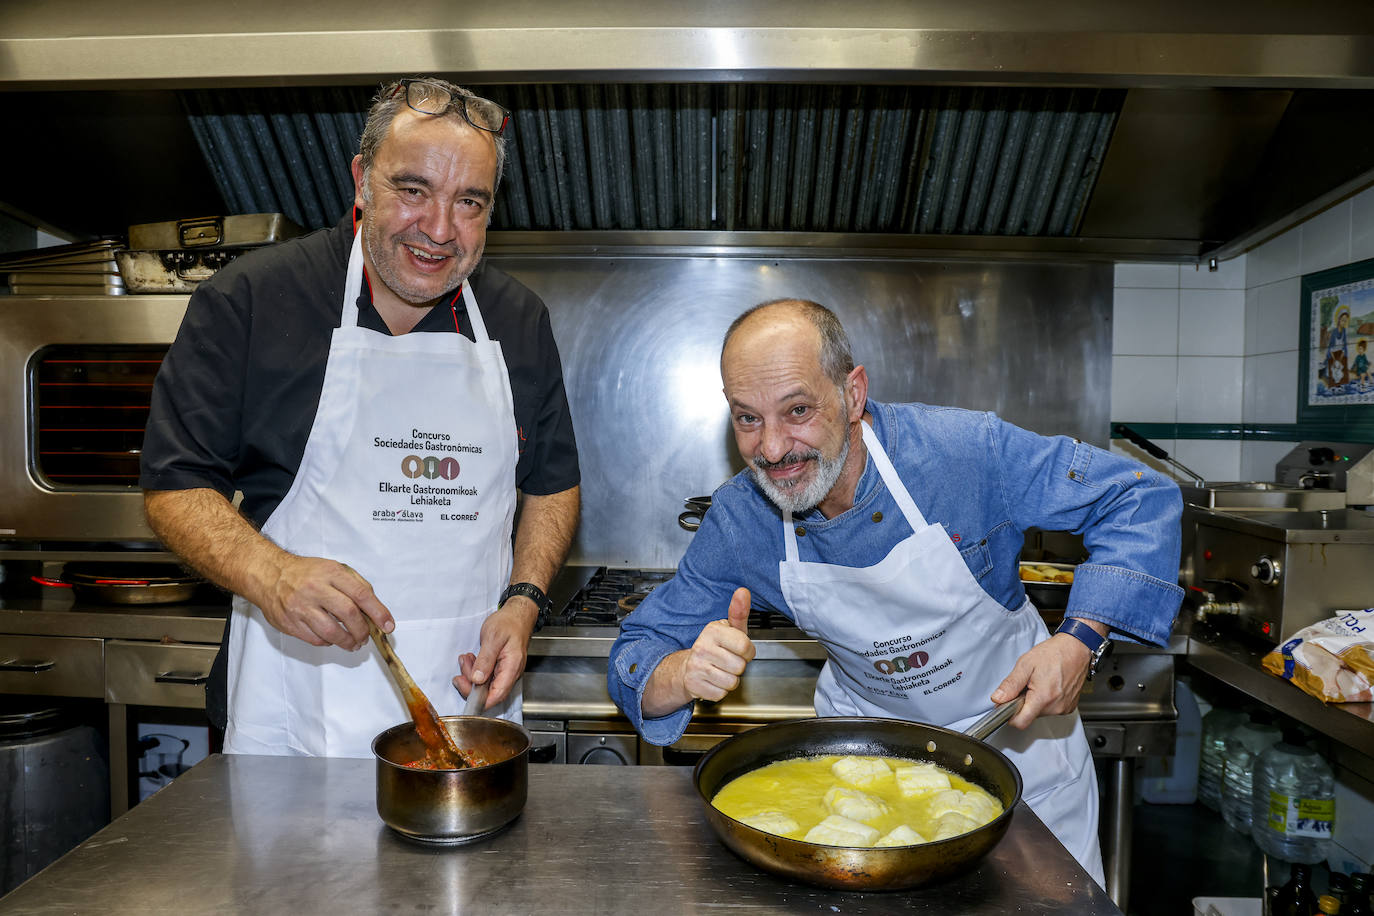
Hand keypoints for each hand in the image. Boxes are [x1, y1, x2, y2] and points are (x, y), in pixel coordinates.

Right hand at [257, 556, 394, 650]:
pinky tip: (332, 638)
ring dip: (347, 642)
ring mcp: (300, 607)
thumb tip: (375, 610)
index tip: (388, 625)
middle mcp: (315, 589)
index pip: (361, 594)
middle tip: (366, 637)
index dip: (378, 612)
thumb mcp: (334, 568)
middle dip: (362, 630)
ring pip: (331, 632)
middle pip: (348, 614)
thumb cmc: (306, 573)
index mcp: (330, 573)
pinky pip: (315, 639)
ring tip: (354, 643)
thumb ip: (356, 585)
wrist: (269, 575)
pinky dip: (328, 642)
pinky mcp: (289, 623)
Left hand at [451, 596, 537, 709]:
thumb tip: (477, 679)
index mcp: (512, 668)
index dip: (480, 699)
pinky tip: (472, 659)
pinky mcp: (500, 668)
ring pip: (485, 685)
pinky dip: (476, 670)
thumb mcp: (493, 637)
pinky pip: (486, 676)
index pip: (497, 695)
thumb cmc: (509, 623)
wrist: (517, 615)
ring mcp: (505, 671)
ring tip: (466, 658)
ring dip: (471, 675)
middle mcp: (510, 673)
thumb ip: (485, 659)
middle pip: (489, 692)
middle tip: (463, 666)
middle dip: (471, 683)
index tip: (465, 689)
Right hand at [679, 587, 755, 702]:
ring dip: (730, 679)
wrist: (688, 667)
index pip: (745, 647)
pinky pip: (721, 694)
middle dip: (738, 666)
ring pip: (731, 682)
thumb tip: (743, 592)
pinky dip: (720, 690)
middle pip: (740, 666)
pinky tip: (713, 680)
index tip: (740, 650)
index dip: (748, 652)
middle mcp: (702, 647)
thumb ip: (739, 612)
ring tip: (720, 670)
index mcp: (712, 631)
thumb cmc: (714, 647)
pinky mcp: (694, 685)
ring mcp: (696, 667)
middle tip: (727, 660)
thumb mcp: (728, 629)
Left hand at [989, 624, 1100, 728]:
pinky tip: (1048, 686)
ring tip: (1039, 683)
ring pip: (1040, 713)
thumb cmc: (1054, 653)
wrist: (1076, 648)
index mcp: (1043, 697)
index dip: (1010, 716)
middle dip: (1023, 703)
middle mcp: (1055, 706)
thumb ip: (1010, 684)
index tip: (1007, 705)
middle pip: (1029, 716)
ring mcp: (1064, 708)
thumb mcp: (1025, 664)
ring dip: (1035, 701)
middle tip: (1026, 685)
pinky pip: (1051, 710)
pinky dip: (1046, 701)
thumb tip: (998, 698)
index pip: (1021, 722)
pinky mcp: (1069, 707)